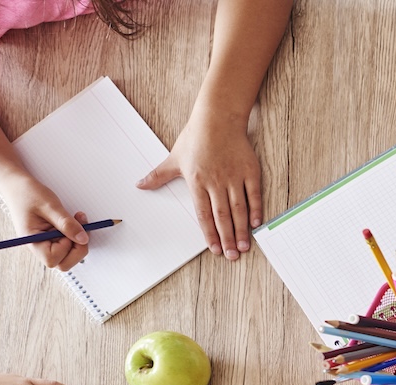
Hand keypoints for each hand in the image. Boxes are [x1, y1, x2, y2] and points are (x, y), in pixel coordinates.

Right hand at [1, 176, 90, 270]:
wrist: (18, 186)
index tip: (68, 230)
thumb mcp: (49, 206)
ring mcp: (48, 244)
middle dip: (78, 247)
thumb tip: (83, 239)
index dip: (66, 248)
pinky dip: (77, 234)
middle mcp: (40, 247)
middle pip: (64, 263)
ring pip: (70, 255)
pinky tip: (75, 220)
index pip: (53, 259)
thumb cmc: (28, 194)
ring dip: (79, 239)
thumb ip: (66, 224)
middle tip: (81, 226)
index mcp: (32, 242)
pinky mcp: (54, 238)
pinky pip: (70, 244)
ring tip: (78, 218)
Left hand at [138, 111, 262, 260]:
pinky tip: (256, 224)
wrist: (218, 118)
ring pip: (239, 209)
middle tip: (232, 256)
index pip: (203, 214)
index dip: (209, 234)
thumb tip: (139, 185)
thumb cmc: (195, 137)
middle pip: (222, 216)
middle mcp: (216, 182)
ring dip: (242, 230)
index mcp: (197, 182)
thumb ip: (158, 176)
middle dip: (228, 238)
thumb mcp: (174, 158)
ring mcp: (234, 177)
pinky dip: (256, 210)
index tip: (215, 249)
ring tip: (245, 246)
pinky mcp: (250, 172)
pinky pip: (253, 195)